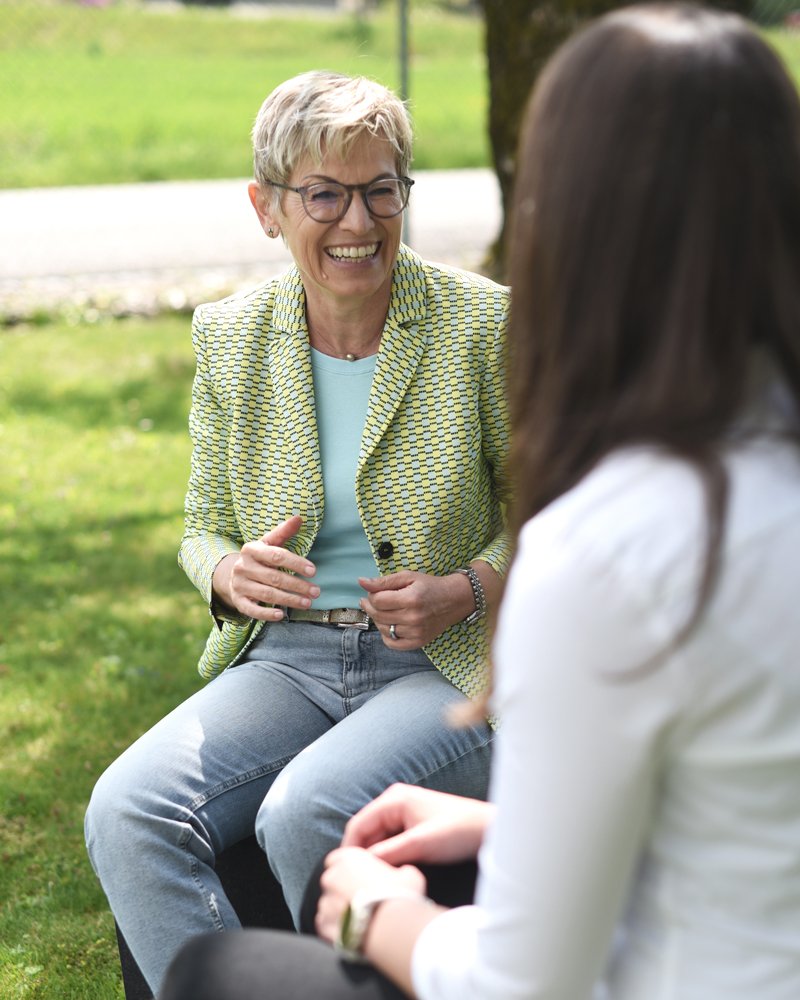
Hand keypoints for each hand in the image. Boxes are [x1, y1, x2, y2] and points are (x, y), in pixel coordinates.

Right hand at [213, 516, 318, 620]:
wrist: (232, 574)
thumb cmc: (259, 557)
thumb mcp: (268, 542)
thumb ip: (283, 532)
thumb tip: (299, 518)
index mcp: (251, 549)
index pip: (276, 555)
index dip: (296, 563)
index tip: (314, 571)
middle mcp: (243, 566)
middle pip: (274, 577)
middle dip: (297, 585)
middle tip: (316, 591)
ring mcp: (239, 584)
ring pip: (267, 594)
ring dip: (289, 600)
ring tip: (307, 603)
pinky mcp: (238, 601)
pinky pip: (251, 610)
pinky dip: (266, 614)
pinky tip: (281, 615)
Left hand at [315, 846, 426, 945]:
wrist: (393, 928)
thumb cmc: (401, 895)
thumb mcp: (408, 874)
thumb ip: (397, 870)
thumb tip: (401, 874)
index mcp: (349, 858)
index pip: (337, 858)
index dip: (348, 868)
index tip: (359, 876)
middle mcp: (332, 877)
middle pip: (331, 880)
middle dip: (342, 888)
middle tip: (362, 900)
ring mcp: (325, 902)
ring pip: (328, 903)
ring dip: (339, 909)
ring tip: (359, 919)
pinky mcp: (323, 925)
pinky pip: (325, 924)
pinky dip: (335, 927)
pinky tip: (352, 931)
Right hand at [341, 783, 492, 866]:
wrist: (489, 830)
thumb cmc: (458, 832)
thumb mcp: (420, 844)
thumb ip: (388, 853)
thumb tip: (360, 865)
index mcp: (393, 799)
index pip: (358, 825)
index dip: (348, 850)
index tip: (344, 876)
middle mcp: (395, 802)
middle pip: (367, 832)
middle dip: (362, 855)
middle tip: (360, 883)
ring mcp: (404, 812)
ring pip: (378, 839)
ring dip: (376, 857)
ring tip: (374, 881)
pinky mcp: (413, 824)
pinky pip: (391, 841)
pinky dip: (388, 855)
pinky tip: (390, 873)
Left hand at [359, 570, 473, 647]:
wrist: (453, 600)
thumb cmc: (429, 586)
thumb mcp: (408, 576)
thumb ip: (384, 581)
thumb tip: (361, 582)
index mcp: (411, 598)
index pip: (377, 601)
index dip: (371, 595)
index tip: (374, 592)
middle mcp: (413, 618)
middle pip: (378, 615)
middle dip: (370, 606)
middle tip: (372, 600)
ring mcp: (416, 632)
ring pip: (383, 629)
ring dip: (378, 620)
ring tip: (383, 611)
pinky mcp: (418, 642)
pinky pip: (392, 644)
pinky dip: (386, 635)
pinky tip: (390, 624)